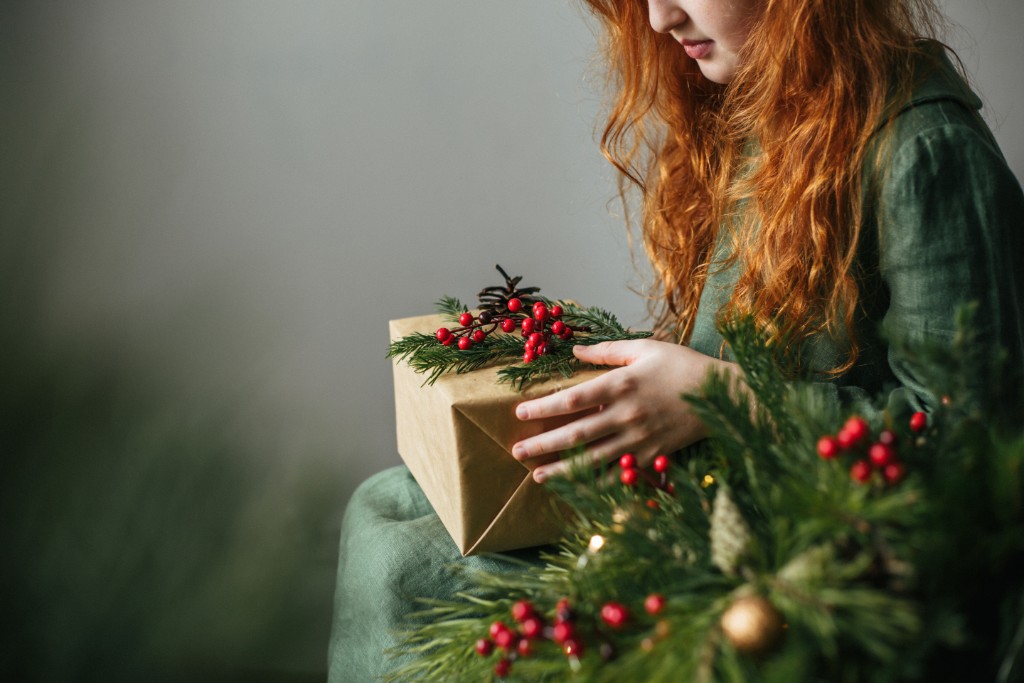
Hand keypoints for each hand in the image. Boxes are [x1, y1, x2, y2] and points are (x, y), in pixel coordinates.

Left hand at [511, 339, 739, 481]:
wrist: (720, 395)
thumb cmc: (680, 365)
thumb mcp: (644, 348)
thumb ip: (606, 351)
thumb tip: (575, 350)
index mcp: (621, 385)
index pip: (573, 399)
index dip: (544, 407)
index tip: (521, 413)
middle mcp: (626, 414)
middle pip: (577, 433)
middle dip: (543, 444)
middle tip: (516, 451)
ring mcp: (639, 438)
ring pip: (593, 458)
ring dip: (562, 469)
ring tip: (536, 476)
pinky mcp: (651, 455)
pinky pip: (619, 473)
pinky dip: (596, 484)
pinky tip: (576, 489)